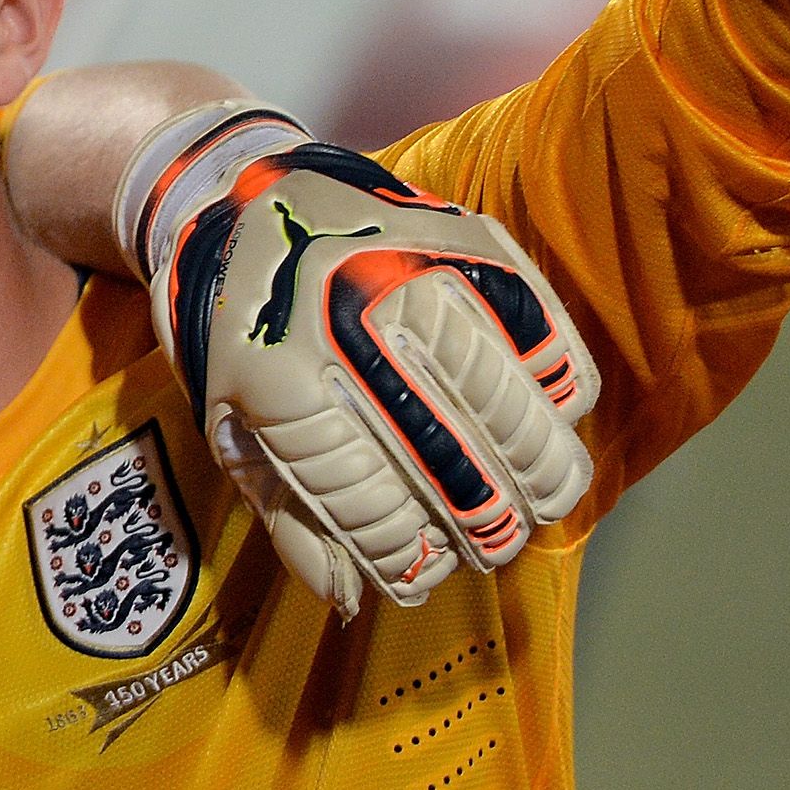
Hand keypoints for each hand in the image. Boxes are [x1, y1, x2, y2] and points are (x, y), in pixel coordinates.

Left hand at [126, 107, 599, 618]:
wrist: (238, 192)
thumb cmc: (234, 327)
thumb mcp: (229, 422)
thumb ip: (289, 512)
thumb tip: (350, 597)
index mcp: (277, 378)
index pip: (371, 503)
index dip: (405, 556)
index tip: (419, 576)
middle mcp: (351, 326)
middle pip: (455, 464)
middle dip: (484, 527)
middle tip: (492, 546)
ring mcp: (416, 276)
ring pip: (514, 404)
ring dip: (541, 472)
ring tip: (541, 502)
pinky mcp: (467, 241)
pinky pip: (544, 332)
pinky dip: (560, 390)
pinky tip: (553, 418)